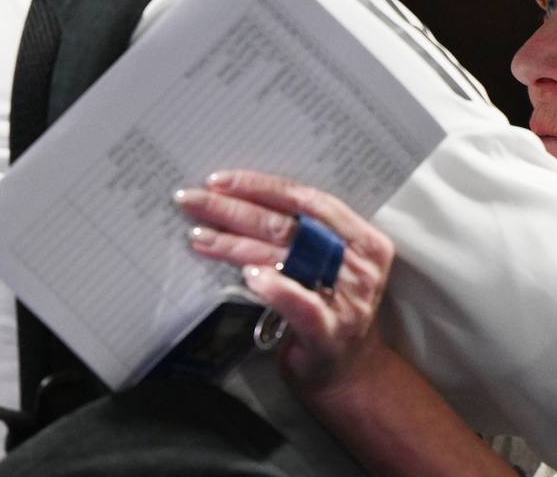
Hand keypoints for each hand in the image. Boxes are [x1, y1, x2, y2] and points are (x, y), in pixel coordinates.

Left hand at [174, 171, 396, 397]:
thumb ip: (302, 238)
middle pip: (289, 225)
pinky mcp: (329, 331)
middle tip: (193, 201)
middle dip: (234, 209)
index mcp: (363, 239)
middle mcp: (359, 265)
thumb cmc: (329, 311)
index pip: (308, 200)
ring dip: (235, 244)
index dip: (262, 187)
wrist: (348, 374)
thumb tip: (240, 203)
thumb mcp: (327, 266)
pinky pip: (299, 302)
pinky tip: (248, 276)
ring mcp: (347, 299)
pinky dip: (273, 287)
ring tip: (199, 235)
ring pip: (285, 258)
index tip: (221, 181)